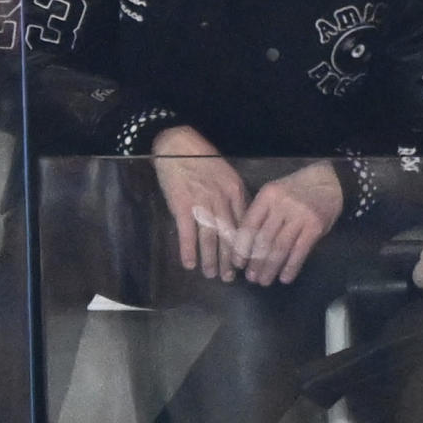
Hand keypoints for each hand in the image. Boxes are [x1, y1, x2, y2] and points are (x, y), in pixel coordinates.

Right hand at [152, 126, 247, 281]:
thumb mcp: (226, 175)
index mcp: (235, 191)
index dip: (245, 247)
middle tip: (230, 277)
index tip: (246, 263)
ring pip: (209, 239)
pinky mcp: (182, 205)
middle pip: (229, 236)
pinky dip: (188, 251)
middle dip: (230, 260)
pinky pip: (187, 234)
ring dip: (210, 260)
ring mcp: (202, 203)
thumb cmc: (202, 160)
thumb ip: (234, 197)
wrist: (177, 145)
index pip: (244, 225)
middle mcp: (221, 199)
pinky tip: (189, 264)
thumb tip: (240, 222)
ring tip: (211, 274)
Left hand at [232, 162, 342, 285]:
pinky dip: (291, 267)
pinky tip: (285, 278)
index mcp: (268, 195)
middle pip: (264, 239)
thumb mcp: (275, 194)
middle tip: (251, 278)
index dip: (242, 247)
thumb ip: (262, 214)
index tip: (238, 264)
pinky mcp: (315, 226)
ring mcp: (300, 215)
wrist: (329, 181)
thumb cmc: (297, 190)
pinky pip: (300, 251)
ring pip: (280, 247)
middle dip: (255, 262)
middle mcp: (282, 204)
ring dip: (271, 268)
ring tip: (264, 281)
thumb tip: (246, 246)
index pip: (249, 225)